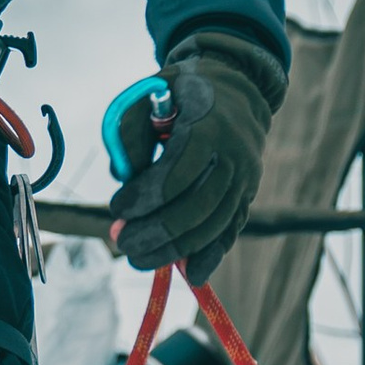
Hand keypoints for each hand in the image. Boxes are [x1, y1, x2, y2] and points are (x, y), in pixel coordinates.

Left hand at [108, 26, 283, 282]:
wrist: (238, 88)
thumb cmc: (184, 91)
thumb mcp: (152, 93)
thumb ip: (132, 131)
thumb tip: (120, 176)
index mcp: (208, 127)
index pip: (175, 176)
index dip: (143, 199)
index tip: (116, 209)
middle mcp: (233, 157)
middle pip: (194, 208)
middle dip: (154, 232)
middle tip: (119, 241)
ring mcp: (245, 179)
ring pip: (211, 226)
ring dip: (173, 250)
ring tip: (137, 259)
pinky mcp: (247, 194)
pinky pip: (230, 230)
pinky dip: (211, 255)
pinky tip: (191, 275)